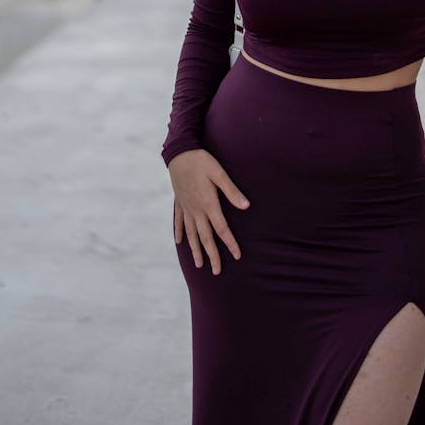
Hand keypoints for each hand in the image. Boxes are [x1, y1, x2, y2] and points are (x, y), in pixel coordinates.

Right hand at [168, 149, 249, 275]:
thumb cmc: (202, 161)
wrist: (179, 153)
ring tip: (199, 264)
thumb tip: (246, 206)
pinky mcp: (179, 202)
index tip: (237, 256)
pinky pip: (179, 221)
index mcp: (208, 204)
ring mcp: (186, 207)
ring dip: (196, 249)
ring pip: (191, 233)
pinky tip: (180, 242)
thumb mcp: (219, 173)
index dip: (229, 243)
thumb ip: (232, 191)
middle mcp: (196, 210)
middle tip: (217, 272)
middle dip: (212, 255)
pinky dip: (180, 233)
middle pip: (205, 237)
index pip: (221, 229)